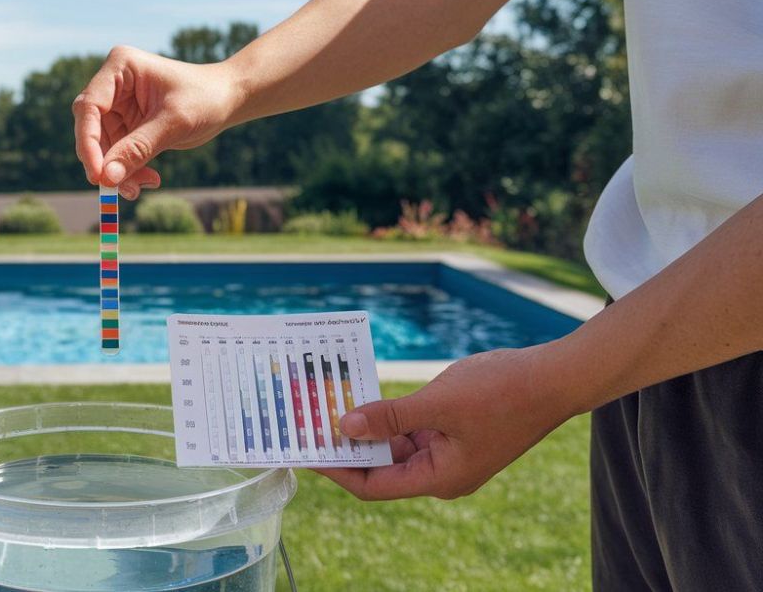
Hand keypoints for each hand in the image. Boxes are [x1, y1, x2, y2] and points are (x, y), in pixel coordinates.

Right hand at [72, 46, 243, 199]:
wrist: (227, 99)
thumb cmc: (205, 98)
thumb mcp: (174, 123)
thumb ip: (138, 148)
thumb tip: (106, 178)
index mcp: (120, 67)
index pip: (89, 106)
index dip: (88, 142)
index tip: (97, 175)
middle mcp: (113, 84)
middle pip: (90, 128)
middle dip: (104, 160)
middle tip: (119, 188)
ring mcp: (117, 105)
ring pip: (102, 147)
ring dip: (119, 171)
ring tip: (143, 186)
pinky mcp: (126, 124)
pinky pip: (116, 154)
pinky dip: (128, 171)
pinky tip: (148, 180)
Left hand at [319, 344, 580, 499]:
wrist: (554, 376)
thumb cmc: (502, 392)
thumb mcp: (436, 403)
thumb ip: (388, 417)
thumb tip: (343, 427)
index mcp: (440, 478)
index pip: (374, 485)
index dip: (338, 469)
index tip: (306, 450)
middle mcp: (442, 472)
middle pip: (381, 467)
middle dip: (347, 445)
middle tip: (310, 424)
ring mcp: (449, 451)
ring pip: (394, 445)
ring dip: (366, 427)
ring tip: (330, 406)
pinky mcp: (453, 430)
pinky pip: (411, 428)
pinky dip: (388, 415)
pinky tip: (365, 396)